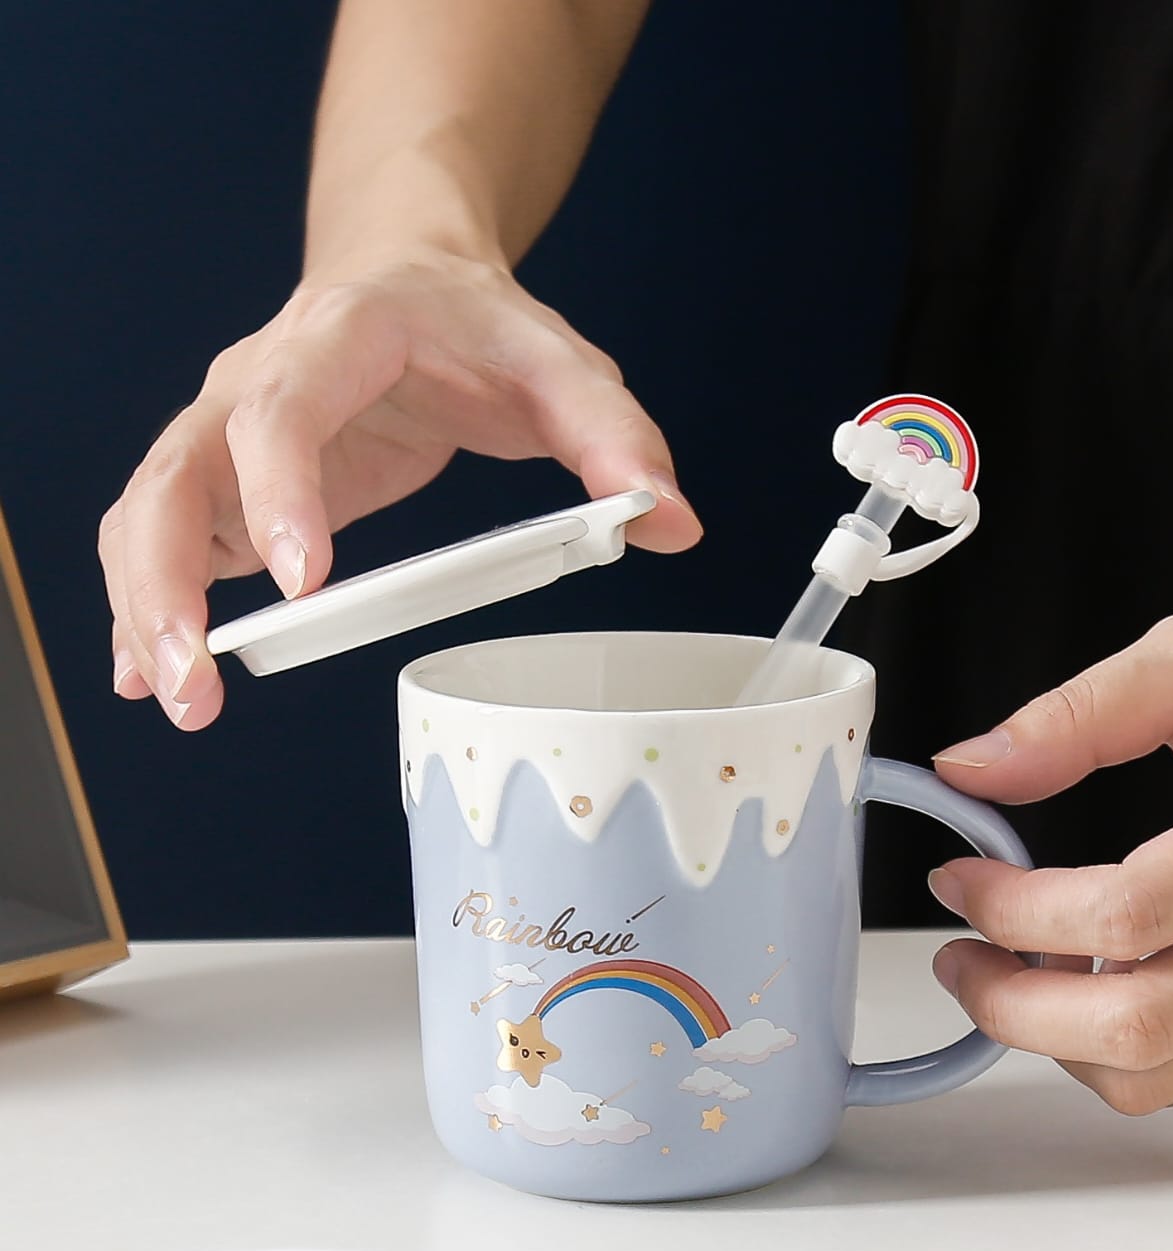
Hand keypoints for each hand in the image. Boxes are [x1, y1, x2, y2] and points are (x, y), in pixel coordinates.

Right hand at [99, 250, 700, 728]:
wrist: (410, 275)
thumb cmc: (477, 325)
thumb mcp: (562, 366)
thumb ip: (616, 439)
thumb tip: (674, 524)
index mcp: (340, 336)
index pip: (282, 406)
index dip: (282, 489)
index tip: (307, 581)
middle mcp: (258, 378)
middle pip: (176, 469)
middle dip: (168, 578)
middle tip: (198, 681)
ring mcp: (228, 429)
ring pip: (147, 509)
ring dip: (145, 605)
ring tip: (177, 699)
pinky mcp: (229, 476)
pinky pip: (164, 534)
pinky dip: (150, 603)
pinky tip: (152, 674)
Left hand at [930, 614, 1172, 1113]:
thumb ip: (1082, 713)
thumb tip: (972, 768)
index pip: (1133, 911)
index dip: (1016, 908)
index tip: (958, 879)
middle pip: (1143, 1021)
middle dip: (1014, 1002)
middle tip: (959, 956)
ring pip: (1164, 1071)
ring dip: (1056, 1036)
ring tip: (1007, 968)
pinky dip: (1113, 1045)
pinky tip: (1078, 980)